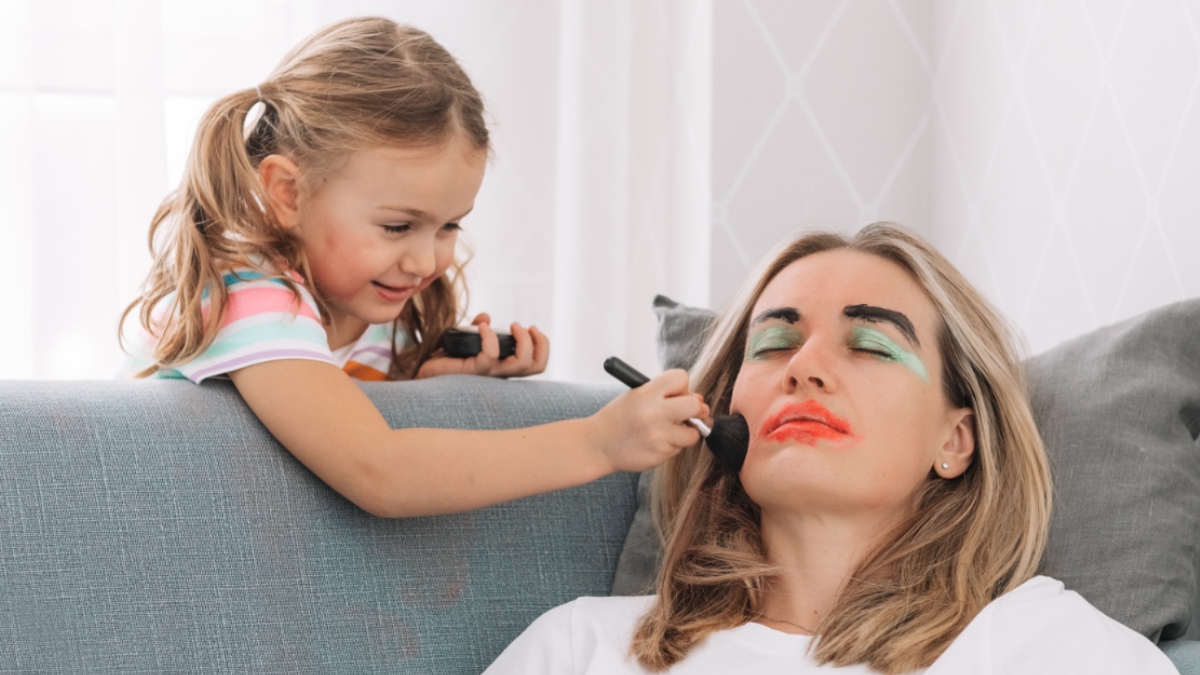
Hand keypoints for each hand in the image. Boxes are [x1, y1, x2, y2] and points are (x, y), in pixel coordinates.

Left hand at [416, 313, 549, 379]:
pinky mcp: (472, 372)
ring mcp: (487, 375)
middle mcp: (500, 374)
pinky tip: (480, 326)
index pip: (536, 365)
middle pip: (536, 366)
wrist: (423, 371)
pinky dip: (489, 336)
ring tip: (511, 325)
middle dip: (539, 343)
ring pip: (519, 364)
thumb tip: (486, 317)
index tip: (531, 328)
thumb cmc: (446, 358)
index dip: (542, 345)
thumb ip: (478, 329)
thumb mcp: (466, 338)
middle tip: (524, 327)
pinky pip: (490, 356)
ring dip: (521, 339)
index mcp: (504, 367)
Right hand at [588, 369, 709, 472]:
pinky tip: (654, 443)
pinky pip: (679, 448)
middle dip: (696, 409)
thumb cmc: (619, 418)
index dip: (682, 387)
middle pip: (695, 405)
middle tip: (689, 414)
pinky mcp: (660, 454)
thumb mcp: (636, 396)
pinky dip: (672, 445)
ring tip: (665, 431)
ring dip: (685, 432)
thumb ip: (665, 395)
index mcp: (646, 393)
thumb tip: (699, 401)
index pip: (681, 378)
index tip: (677, 394)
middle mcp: (654, 413)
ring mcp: (658, 436)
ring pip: (692, 433)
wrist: (598, 445)